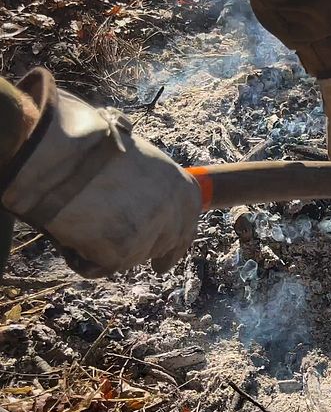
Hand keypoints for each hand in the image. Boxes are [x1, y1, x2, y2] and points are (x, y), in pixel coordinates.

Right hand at [1, 69, 201, 277]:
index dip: (175, 241)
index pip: (187, 223)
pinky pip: (100, 265)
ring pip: (130, 257)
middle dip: (146, 252)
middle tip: (126, 255)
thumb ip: (149, 184)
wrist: (62, 153)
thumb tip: (143, 199)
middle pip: (163, 245)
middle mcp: (173, 212)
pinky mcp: (122, 252)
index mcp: (181, 186)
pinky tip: (70, 233)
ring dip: (108, 248)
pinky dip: (82, 257)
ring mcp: (149, 234)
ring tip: (82, 218)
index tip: (163, 260)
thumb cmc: (90, 146)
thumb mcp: (137, 158)